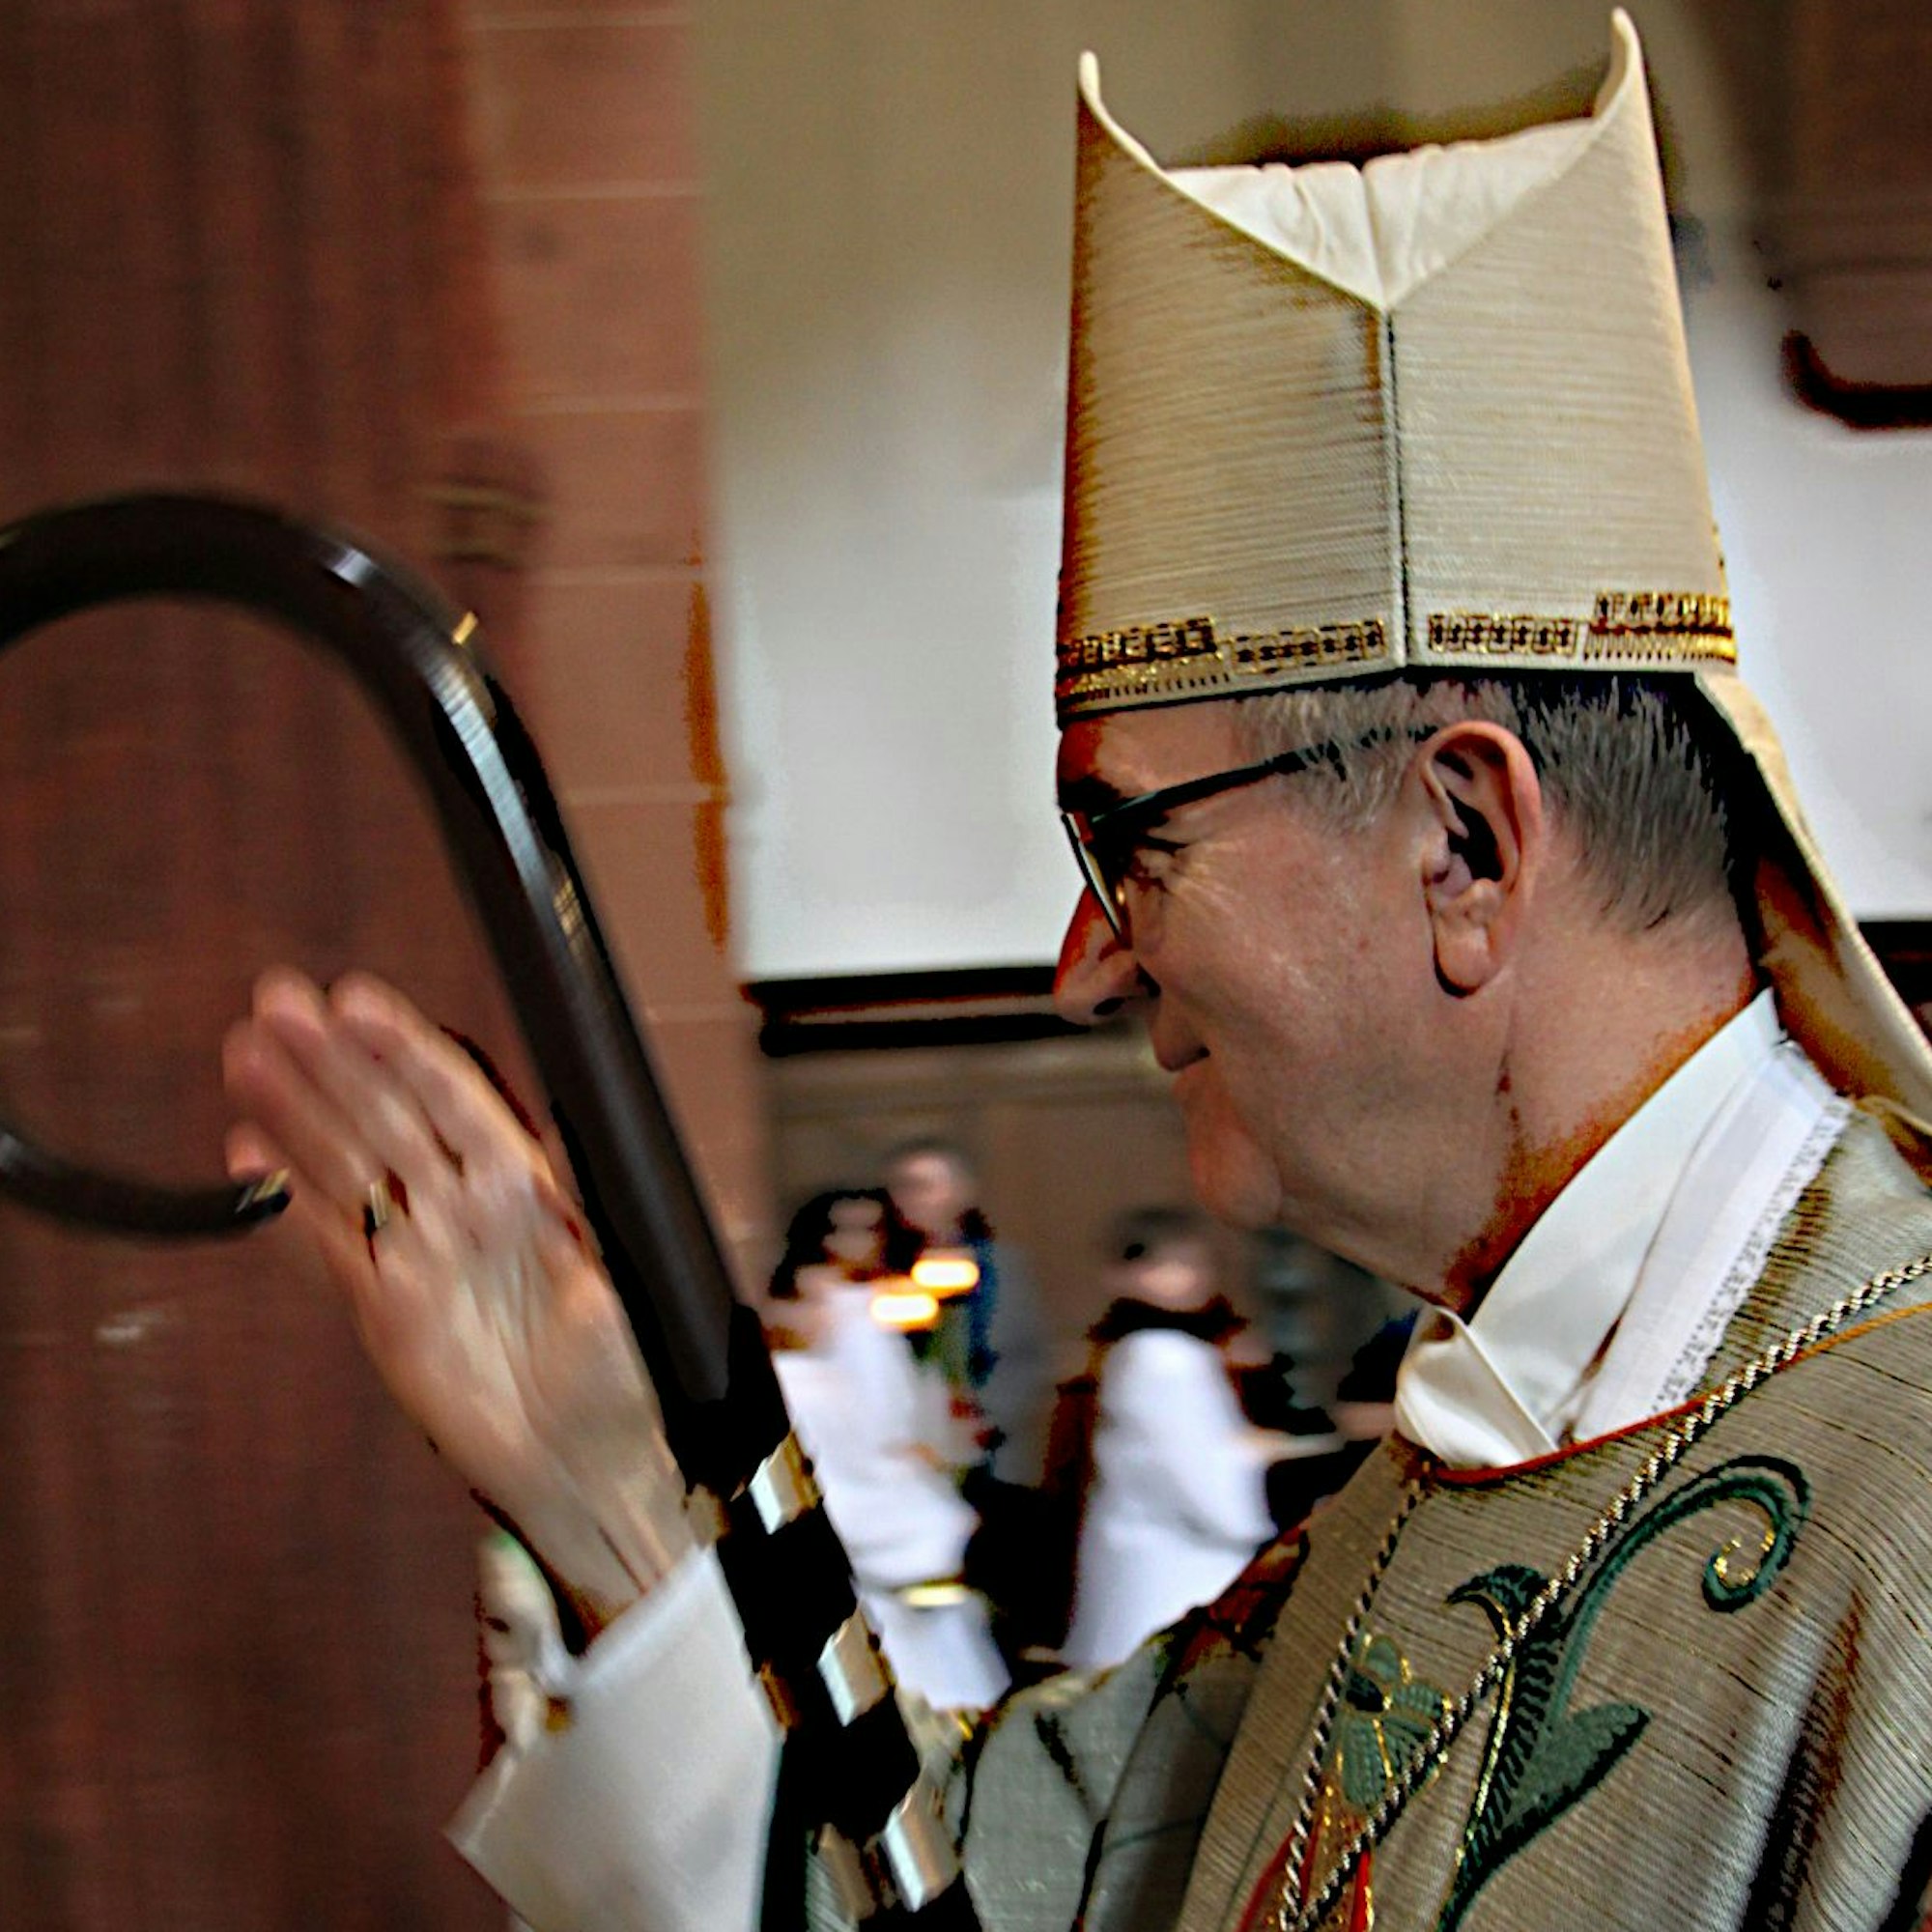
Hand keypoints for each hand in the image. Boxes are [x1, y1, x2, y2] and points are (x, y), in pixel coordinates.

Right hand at [223, 967, 691, 1635]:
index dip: (405, 1051)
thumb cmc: (628, 1375)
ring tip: (249, 1055)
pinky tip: (250, 1154)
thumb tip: (562, 1149)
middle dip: (332, 1060)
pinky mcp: (386, 1310)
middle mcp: (468, 1209)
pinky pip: (326, 1246)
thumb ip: (586, 1217)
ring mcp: (422, 1254)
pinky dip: (285, 1202)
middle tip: (279, 1007)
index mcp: (529, 1188)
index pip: (455, 1100)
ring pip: (347, 1166)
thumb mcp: (626, 1283)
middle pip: (386, 1117)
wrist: (589, 1466)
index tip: (359, 1005)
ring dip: (296, 1110)